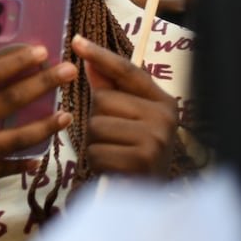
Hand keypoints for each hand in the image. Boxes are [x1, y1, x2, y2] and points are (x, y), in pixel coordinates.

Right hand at [0, 45, 77, 182]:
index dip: (15, 62)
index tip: (40, 51)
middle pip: (9, 101)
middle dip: (42, 84)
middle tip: (67, 71)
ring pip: (16, 138)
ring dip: (45, 125)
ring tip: (66, 115)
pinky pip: (4, 169)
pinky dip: (22, 164)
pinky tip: (38, 160)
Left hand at [72, 35, 177, 178]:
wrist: (154, 200)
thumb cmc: (136, 153)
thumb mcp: (129, 118)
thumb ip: (110, 90)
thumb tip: (88, 62)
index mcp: (162, 100)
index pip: (127, 71)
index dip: (100, 55)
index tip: (76, 40)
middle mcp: (164, 115)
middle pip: (103, 100)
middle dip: (97, 120)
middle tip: (115, 140)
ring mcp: (155, 138)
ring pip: (96, 126)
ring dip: (95, 144)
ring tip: (114, 155)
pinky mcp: (142, 160)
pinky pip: (97, 151)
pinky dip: (97, 163)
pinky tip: (114, 170)